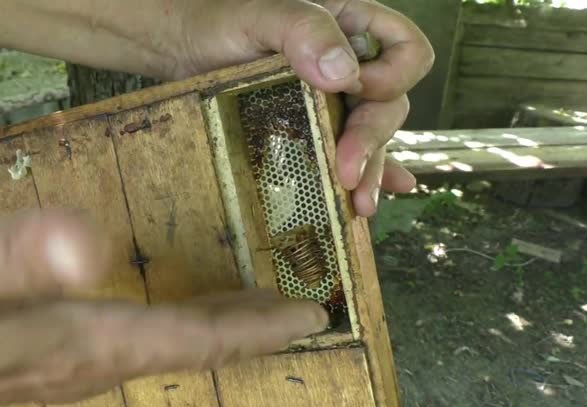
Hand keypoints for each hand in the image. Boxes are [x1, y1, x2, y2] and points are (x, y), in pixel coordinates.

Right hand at [0, 209, 326, 406]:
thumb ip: (20, 256)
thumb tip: (88, 243)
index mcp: (89, 341)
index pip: (195, 338)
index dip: (256, 328)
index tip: (310, 317)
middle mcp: (95, 363)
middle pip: (194, 349)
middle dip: (252, 330)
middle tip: (302, 311)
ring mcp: (76, 365)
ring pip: (171, 348)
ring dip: (220, 328)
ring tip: (258, 306)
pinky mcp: (56, 356)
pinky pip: (142, 343)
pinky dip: (181, 326)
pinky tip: (179, 311)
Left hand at [173, 0, 433, 215]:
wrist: (180, 48)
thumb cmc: (218, 20)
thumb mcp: (259, 14)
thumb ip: (304, 30)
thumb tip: (343, 75)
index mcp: (351, 26)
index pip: (406, 52)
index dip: (391, 77)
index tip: (352, 91)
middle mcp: (352, 65)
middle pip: (389, 105)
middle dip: (372, 140)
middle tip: (347, 173)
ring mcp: (333, 101)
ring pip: (370, 137)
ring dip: (370, 171)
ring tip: (359, 206)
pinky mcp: (312, 130)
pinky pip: (346, 152)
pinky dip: (361, 176)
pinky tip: (365, 204)